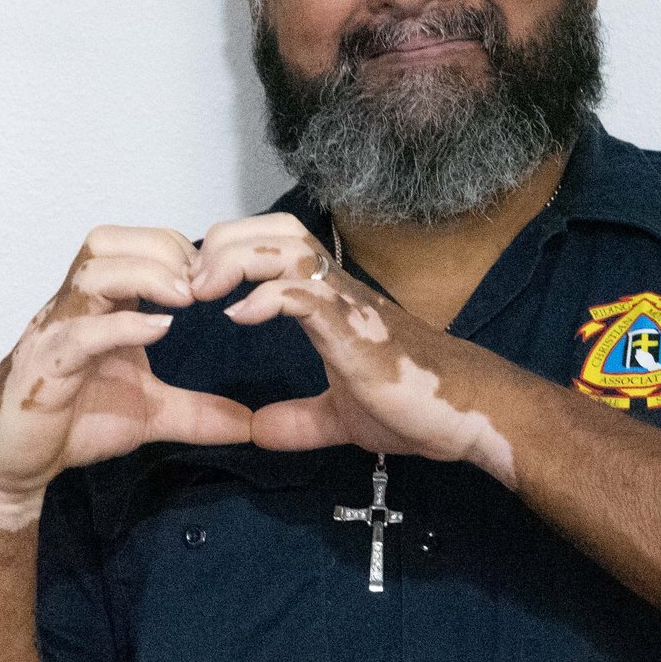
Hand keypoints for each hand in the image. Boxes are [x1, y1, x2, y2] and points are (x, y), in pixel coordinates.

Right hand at [0, 226, 255, 522]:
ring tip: (184, 300)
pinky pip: (79, 332)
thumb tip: (250, 425)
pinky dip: (120, 326)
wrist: (13, 461)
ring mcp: (56, 333)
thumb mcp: (149, 415)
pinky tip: (157, 331)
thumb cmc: (71, 423)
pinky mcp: (44, 366)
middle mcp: (74, 308)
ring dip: (142, 276)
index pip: (131, 246)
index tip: (215, 279)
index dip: (174, 250)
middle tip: (202, 283)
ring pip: (91, 274)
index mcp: (98, 307)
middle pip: (106, 242)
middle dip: (159, 250)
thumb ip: (197, 413)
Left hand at [190, 214, 523, 480]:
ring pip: (284, 248)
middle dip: (224, 243)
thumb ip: (299, 419)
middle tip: (189, 282)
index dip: (231, 253)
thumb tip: (259, 432)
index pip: (275, 246)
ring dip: (235, 261)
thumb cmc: (418, 406)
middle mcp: (337, 290)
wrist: (470, 416)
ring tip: (203, 290)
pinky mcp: (355, 328)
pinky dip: (264, 297)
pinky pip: (303, 293)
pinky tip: (240, 317)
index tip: (198, 286)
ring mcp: (347, 304)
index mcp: (330, 302)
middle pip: (274, 229)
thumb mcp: (342, 417)